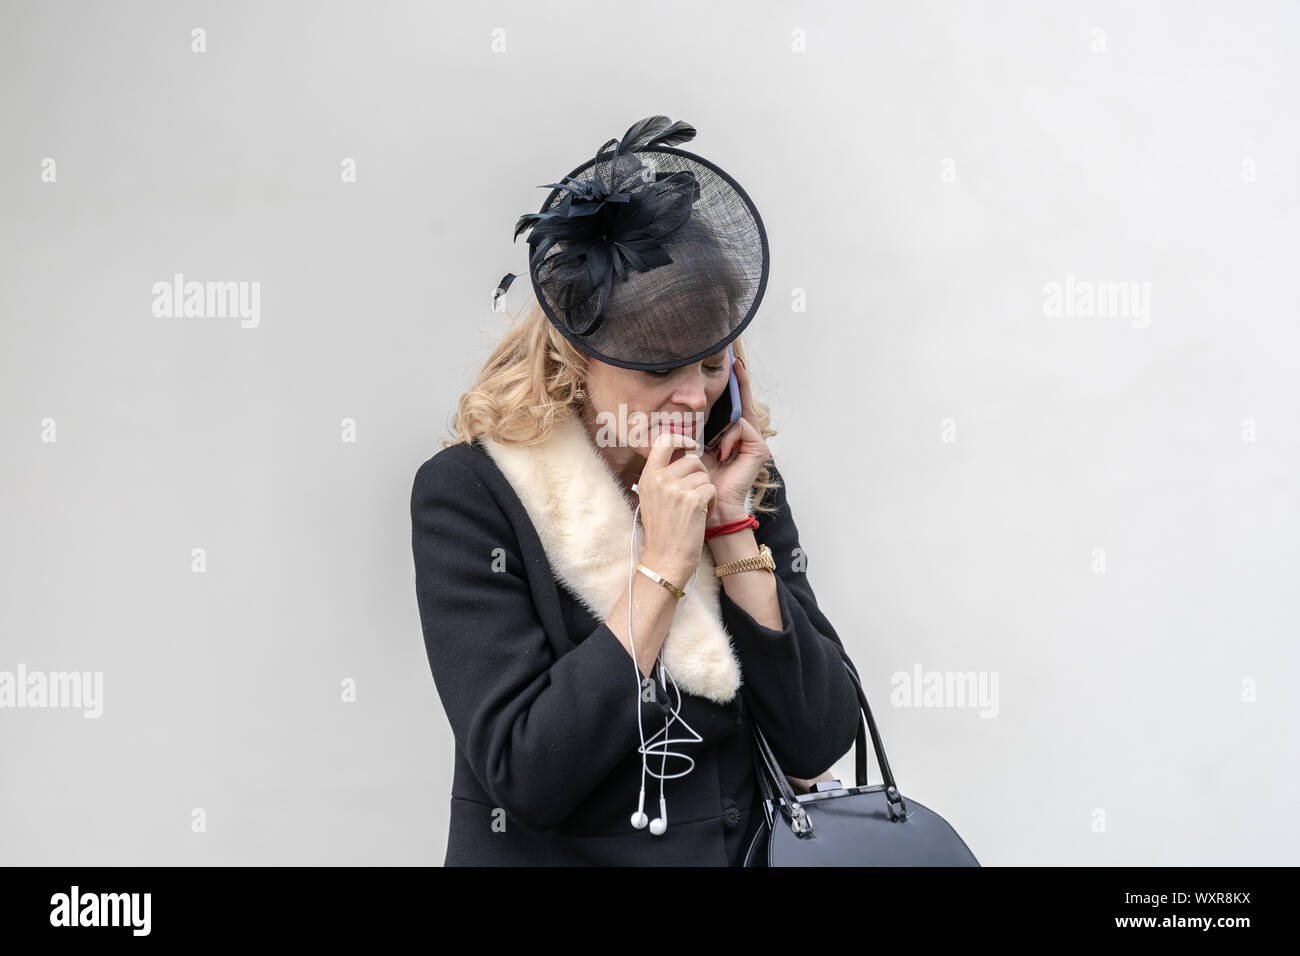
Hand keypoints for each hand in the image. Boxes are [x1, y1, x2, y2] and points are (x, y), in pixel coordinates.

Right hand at [636, 430, 716, 581]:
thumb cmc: (663, 532)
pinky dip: (711, 502)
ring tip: (695, 509)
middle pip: (692, 459)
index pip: (664, 440)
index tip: (690, 446)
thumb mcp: (652, 498)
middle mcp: (659, 479)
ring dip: (705, 491)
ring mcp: (675, 489)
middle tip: (694, 494)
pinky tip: (701, 516)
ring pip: (704, 475)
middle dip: (699, 475)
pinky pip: (711, 489)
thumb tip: (682, 452)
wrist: (665, 561)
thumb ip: (662, 475)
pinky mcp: (693, 500)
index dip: (681, 438)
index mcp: (648, 476)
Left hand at [701, 356, 769, 525]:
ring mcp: (755, 443)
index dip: (737, 384)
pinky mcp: (760, 449)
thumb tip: (687, 403)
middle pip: (744, 403)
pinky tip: (721, 454)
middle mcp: (747, 437)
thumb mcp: (693, 446)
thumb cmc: (697, 479)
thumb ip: (696, 428)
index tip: (734, 362)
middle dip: (740, 383)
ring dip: (721, 430)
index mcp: (731, 436)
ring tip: (713, 450)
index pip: (735, 405)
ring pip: (738, 417)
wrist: (708, 504)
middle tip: (735, 361)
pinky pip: (741, 428)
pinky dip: (728, 438)